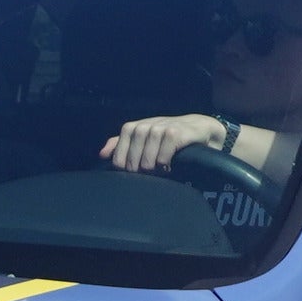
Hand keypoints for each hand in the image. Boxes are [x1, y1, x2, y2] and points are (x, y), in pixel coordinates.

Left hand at [106, 111, 229, 174]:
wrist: (199, 129)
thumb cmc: (169, 137)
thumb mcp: (144, 139)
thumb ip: (122, 145)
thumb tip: (102, 154)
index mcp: (135, 127)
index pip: (121, 144)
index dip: (123, 160)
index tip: (128, 172)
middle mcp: (147, 125)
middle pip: (133, 151)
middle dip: (137, 167)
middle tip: (144, 175)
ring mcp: (162, 127)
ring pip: (148, 152)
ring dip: (150, 165)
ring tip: (156, 172)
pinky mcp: (177, 133)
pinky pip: (165, 150)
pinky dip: (164, 160)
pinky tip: (168, 166)